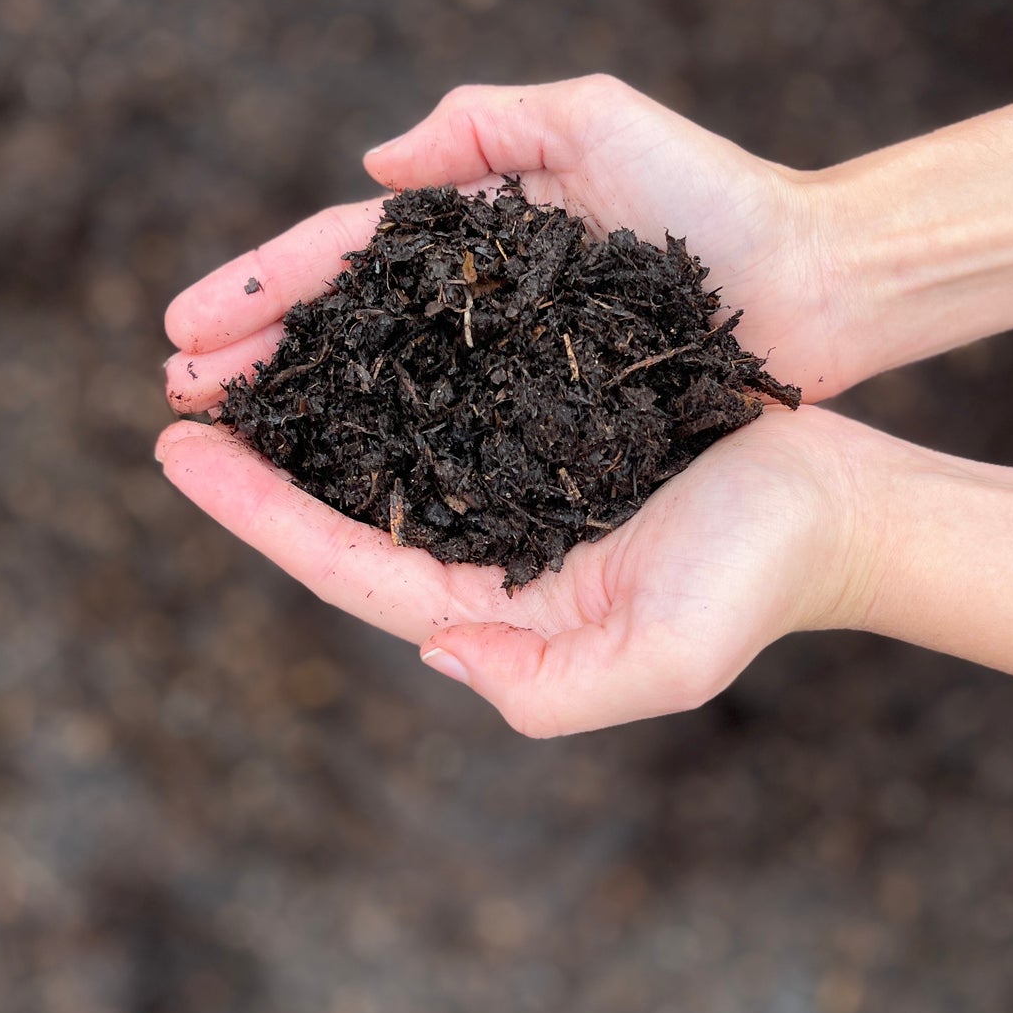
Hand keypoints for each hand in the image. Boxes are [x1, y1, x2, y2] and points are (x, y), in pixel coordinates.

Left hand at [153, 405, 873, 736]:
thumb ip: (546, 689)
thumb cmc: (758, 582)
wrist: (837, 507)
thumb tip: (431, 648)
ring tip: (235, 350)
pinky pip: (447, 393)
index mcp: (495, 610)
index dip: (256, 512)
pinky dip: (385, 365)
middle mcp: (488, 552)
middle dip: (259, 454)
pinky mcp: (549, 429)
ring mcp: (515, 489)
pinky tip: (344, 323)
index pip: (347, 563)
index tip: (175, 451)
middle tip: (177, 391)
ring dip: (308, 403)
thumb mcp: (663, 662)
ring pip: (385, 443)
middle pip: (345, 503)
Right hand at [162, 75, 845, 417]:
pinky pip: (458, 440)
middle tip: (178, 394)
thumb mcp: (596, 118)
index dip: (266, 286)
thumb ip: (486, 126)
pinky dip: (392, 456)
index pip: (345, 255)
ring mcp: (516, 364)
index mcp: (478, 228)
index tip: (186, 326)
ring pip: (388, 389)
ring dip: (306, 413)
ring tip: (231, 442)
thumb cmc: (714, 195)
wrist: (820, 282)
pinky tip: (338, 484)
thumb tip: (374, 166)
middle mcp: (482, 303)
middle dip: (261, 355)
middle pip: (347, 329)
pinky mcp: (558, 420)